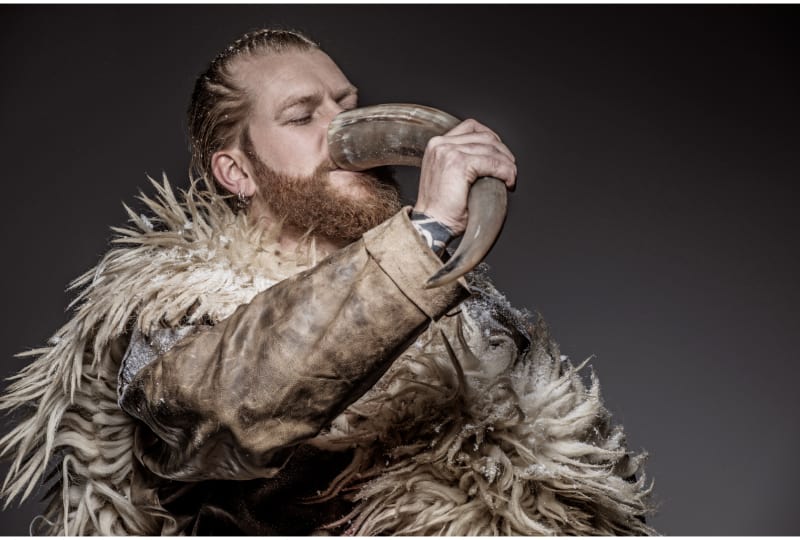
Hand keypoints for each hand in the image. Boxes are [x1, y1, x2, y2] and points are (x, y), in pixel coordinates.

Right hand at [413, 118, 515, 235]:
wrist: (431, 224)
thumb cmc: (441, 209)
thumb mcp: (448, 177)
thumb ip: (461, 162)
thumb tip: (488, 161)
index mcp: (436, 145)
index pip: (471, 127)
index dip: (491, 137)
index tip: (500, 154)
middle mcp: (440, 144)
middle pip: (484, 136)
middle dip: (502, 152)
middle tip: (510, 169)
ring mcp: (449, 152)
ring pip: (490, 148)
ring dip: (507, 163)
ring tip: (511, 178)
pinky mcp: (459, 163)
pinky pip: (492, 162)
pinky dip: (505, 171)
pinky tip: (508, 182)